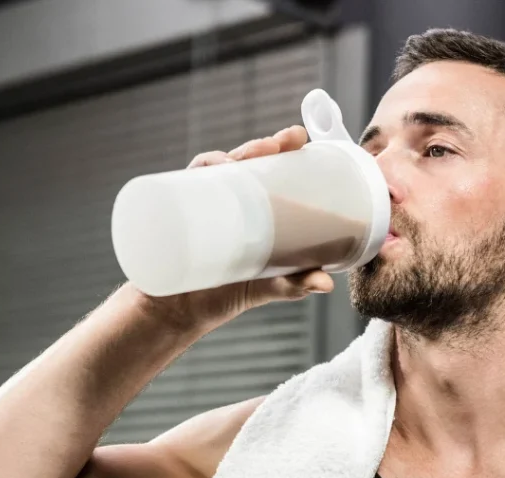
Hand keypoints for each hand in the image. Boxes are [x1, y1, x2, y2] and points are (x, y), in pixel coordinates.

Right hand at [140, 126, 335, 329]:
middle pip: (242, 161)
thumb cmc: (227, 293)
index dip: (281, 147)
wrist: (180, 313)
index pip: (269, 168)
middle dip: (258, 147)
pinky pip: (181, 188)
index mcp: (253, 208)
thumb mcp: (268, 287)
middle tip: (275, 145)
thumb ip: (295, 285)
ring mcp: (201, 206)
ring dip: (225, 157)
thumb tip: (326, 285)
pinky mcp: (178, 216)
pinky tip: (205, 174)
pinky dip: (194, 176)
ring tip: (238, 163)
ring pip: (212, 169)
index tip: (297, 137)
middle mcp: (227, 200)